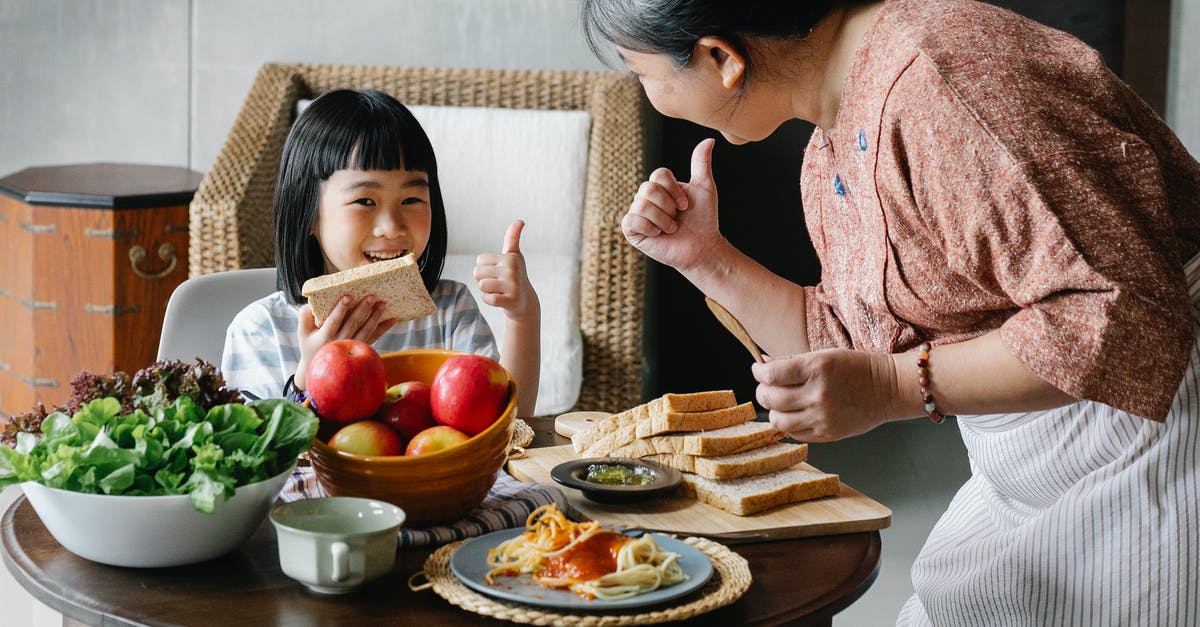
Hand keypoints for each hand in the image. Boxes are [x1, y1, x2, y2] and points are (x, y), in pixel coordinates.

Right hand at [294, 296, 394, 387]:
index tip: (348, 296)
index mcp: (324, 337)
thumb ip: (305, 316)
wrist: (320, 368)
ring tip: (382, 304)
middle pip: (353, 324)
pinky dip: (384, 328)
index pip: (333, 321)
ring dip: (375, 316)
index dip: (341, 309)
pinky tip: (393, 319)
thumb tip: (311, 303)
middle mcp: (339, 342)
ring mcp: (351, 347)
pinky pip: (374, 337)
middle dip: (363, 309)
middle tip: (372, 296)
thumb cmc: (310, 345)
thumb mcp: (302, 332)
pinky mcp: (361, 349)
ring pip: (366, 330)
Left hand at [474, 220, 539, 320]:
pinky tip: (500, 299)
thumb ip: (512, 238)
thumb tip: (520, 220)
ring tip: (499, 290)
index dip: (485, 268)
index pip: (479, 261)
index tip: (498, 272)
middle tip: (498, 283)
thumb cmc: (516, 276)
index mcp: (509, 258)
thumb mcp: (514, 256)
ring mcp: (512, 286)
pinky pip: (488, 298)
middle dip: (484, 280)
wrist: (525, 302)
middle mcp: (512, 270)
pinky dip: (489, 300)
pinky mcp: (511, 300)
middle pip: (477, 273)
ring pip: (482, 285)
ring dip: (487, 290)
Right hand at [622, 138, 724, 273]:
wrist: (702, 246)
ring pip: (642, 205)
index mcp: (660, 187)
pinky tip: (658, 234)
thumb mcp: (704, 187)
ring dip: (663, 220)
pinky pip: (632, 220)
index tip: (685, 204)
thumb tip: (709, 140)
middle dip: (669, 206)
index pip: (658, 174)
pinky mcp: (631, 231)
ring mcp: (637, 214)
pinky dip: (649, 227)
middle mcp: (646, 198)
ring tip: (670, 228)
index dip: (674, 190)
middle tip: (677, 218)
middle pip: (649, 189)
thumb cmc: (704, 219)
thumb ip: (701, 163)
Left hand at [751, 349, 897, 441]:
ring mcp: (822, 416)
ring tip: (779, 403)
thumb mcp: (824, 355)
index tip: (758, 369)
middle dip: (763, 391)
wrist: (888, 388)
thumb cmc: (855, 368)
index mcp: (816, 368)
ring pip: (778, 421)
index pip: (771, 374)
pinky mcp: (828, 433)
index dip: (758, 372)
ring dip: (773, 411)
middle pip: (770, 398)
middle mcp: (818, 394)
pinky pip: (795, 433)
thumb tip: (762, 363)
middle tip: (767, 386)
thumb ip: (791, 361)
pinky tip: (795, 414)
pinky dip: (789, 424)